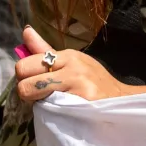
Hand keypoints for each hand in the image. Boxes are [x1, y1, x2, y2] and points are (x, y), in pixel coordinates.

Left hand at [13, 26, 130, 102]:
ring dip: (38, 104)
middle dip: (27, 93)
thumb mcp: (71, 62)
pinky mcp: (83, 104)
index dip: (24, 79)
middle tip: (41, 97)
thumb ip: (45, 50)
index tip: (35, 84)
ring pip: (35, 97)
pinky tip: (64, 112)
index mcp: (67, 55)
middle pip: (25, 83)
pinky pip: (51, 111)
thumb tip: (26, 30)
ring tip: (53, 104)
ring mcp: (78, 86)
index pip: (25, 65)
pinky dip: (52, 115)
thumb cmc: (93, 81)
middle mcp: (72, 67)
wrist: (121, 100)